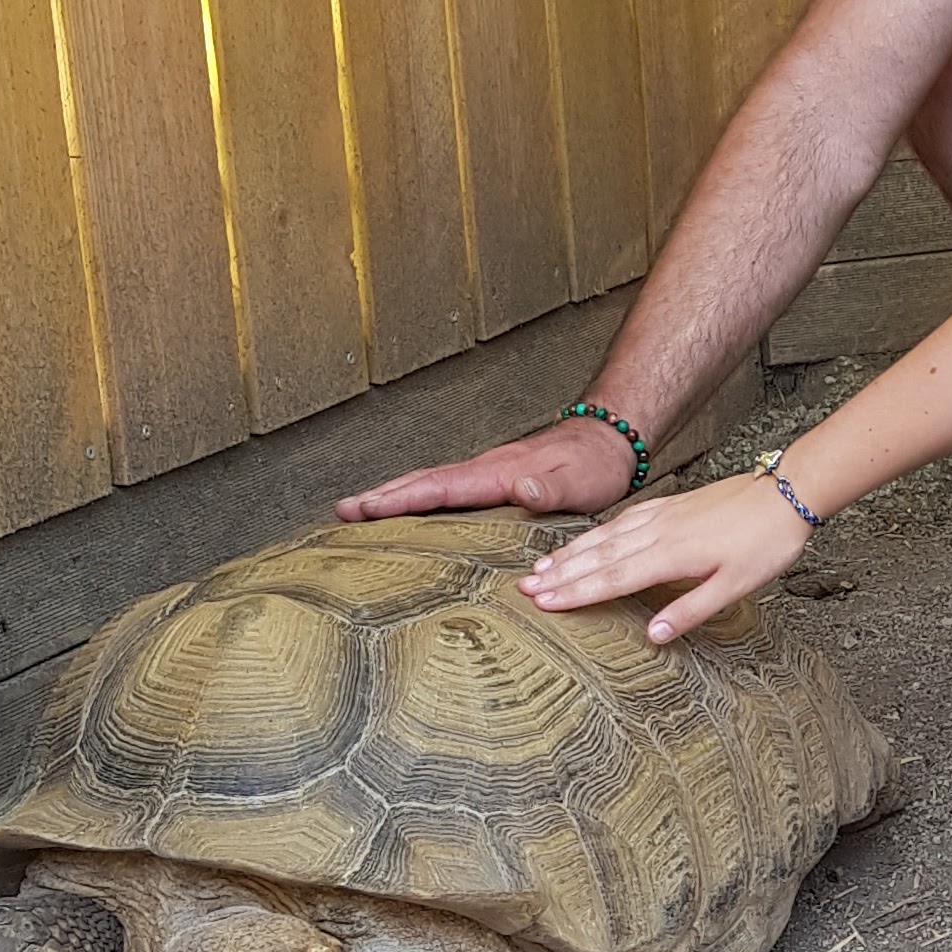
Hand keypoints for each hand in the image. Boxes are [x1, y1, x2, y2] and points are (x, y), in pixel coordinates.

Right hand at [336, 414, 641, 522]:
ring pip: (430, 484)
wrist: (610, 439)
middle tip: (341, 511)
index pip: (438, 487)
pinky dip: (419, 498)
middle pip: (422, 482)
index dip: (400, 499)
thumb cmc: (596, 466)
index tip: (363, 508)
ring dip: (394, 496)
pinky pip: (446, 490)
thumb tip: (521, 490)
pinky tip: (410, 512)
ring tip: (359, 511)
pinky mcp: (493, 480)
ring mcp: (486, 473)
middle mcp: (484, 470)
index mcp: (497, 473)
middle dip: (381, 496)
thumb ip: (552, 489)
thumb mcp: (581, 483)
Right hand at [517, 471, 809, 639]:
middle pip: (599, 557)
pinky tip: (589, 538)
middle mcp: (658, 532)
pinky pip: (623, 520)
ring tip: (542, 567)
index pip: (612, 578)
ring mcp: (662, 515)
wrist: (786, 493)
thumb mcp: (736, 587)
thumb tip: (653, 635)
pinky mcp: (671, 504)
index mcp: (671, 555)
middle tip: (524, 588)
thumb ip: (691, 610)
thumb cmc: (765, 542)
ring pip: (606, 536)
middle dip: (560, 574)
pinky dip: (598, 531)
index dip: (575, 593)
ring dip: (572, 553)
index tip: (543, 603)